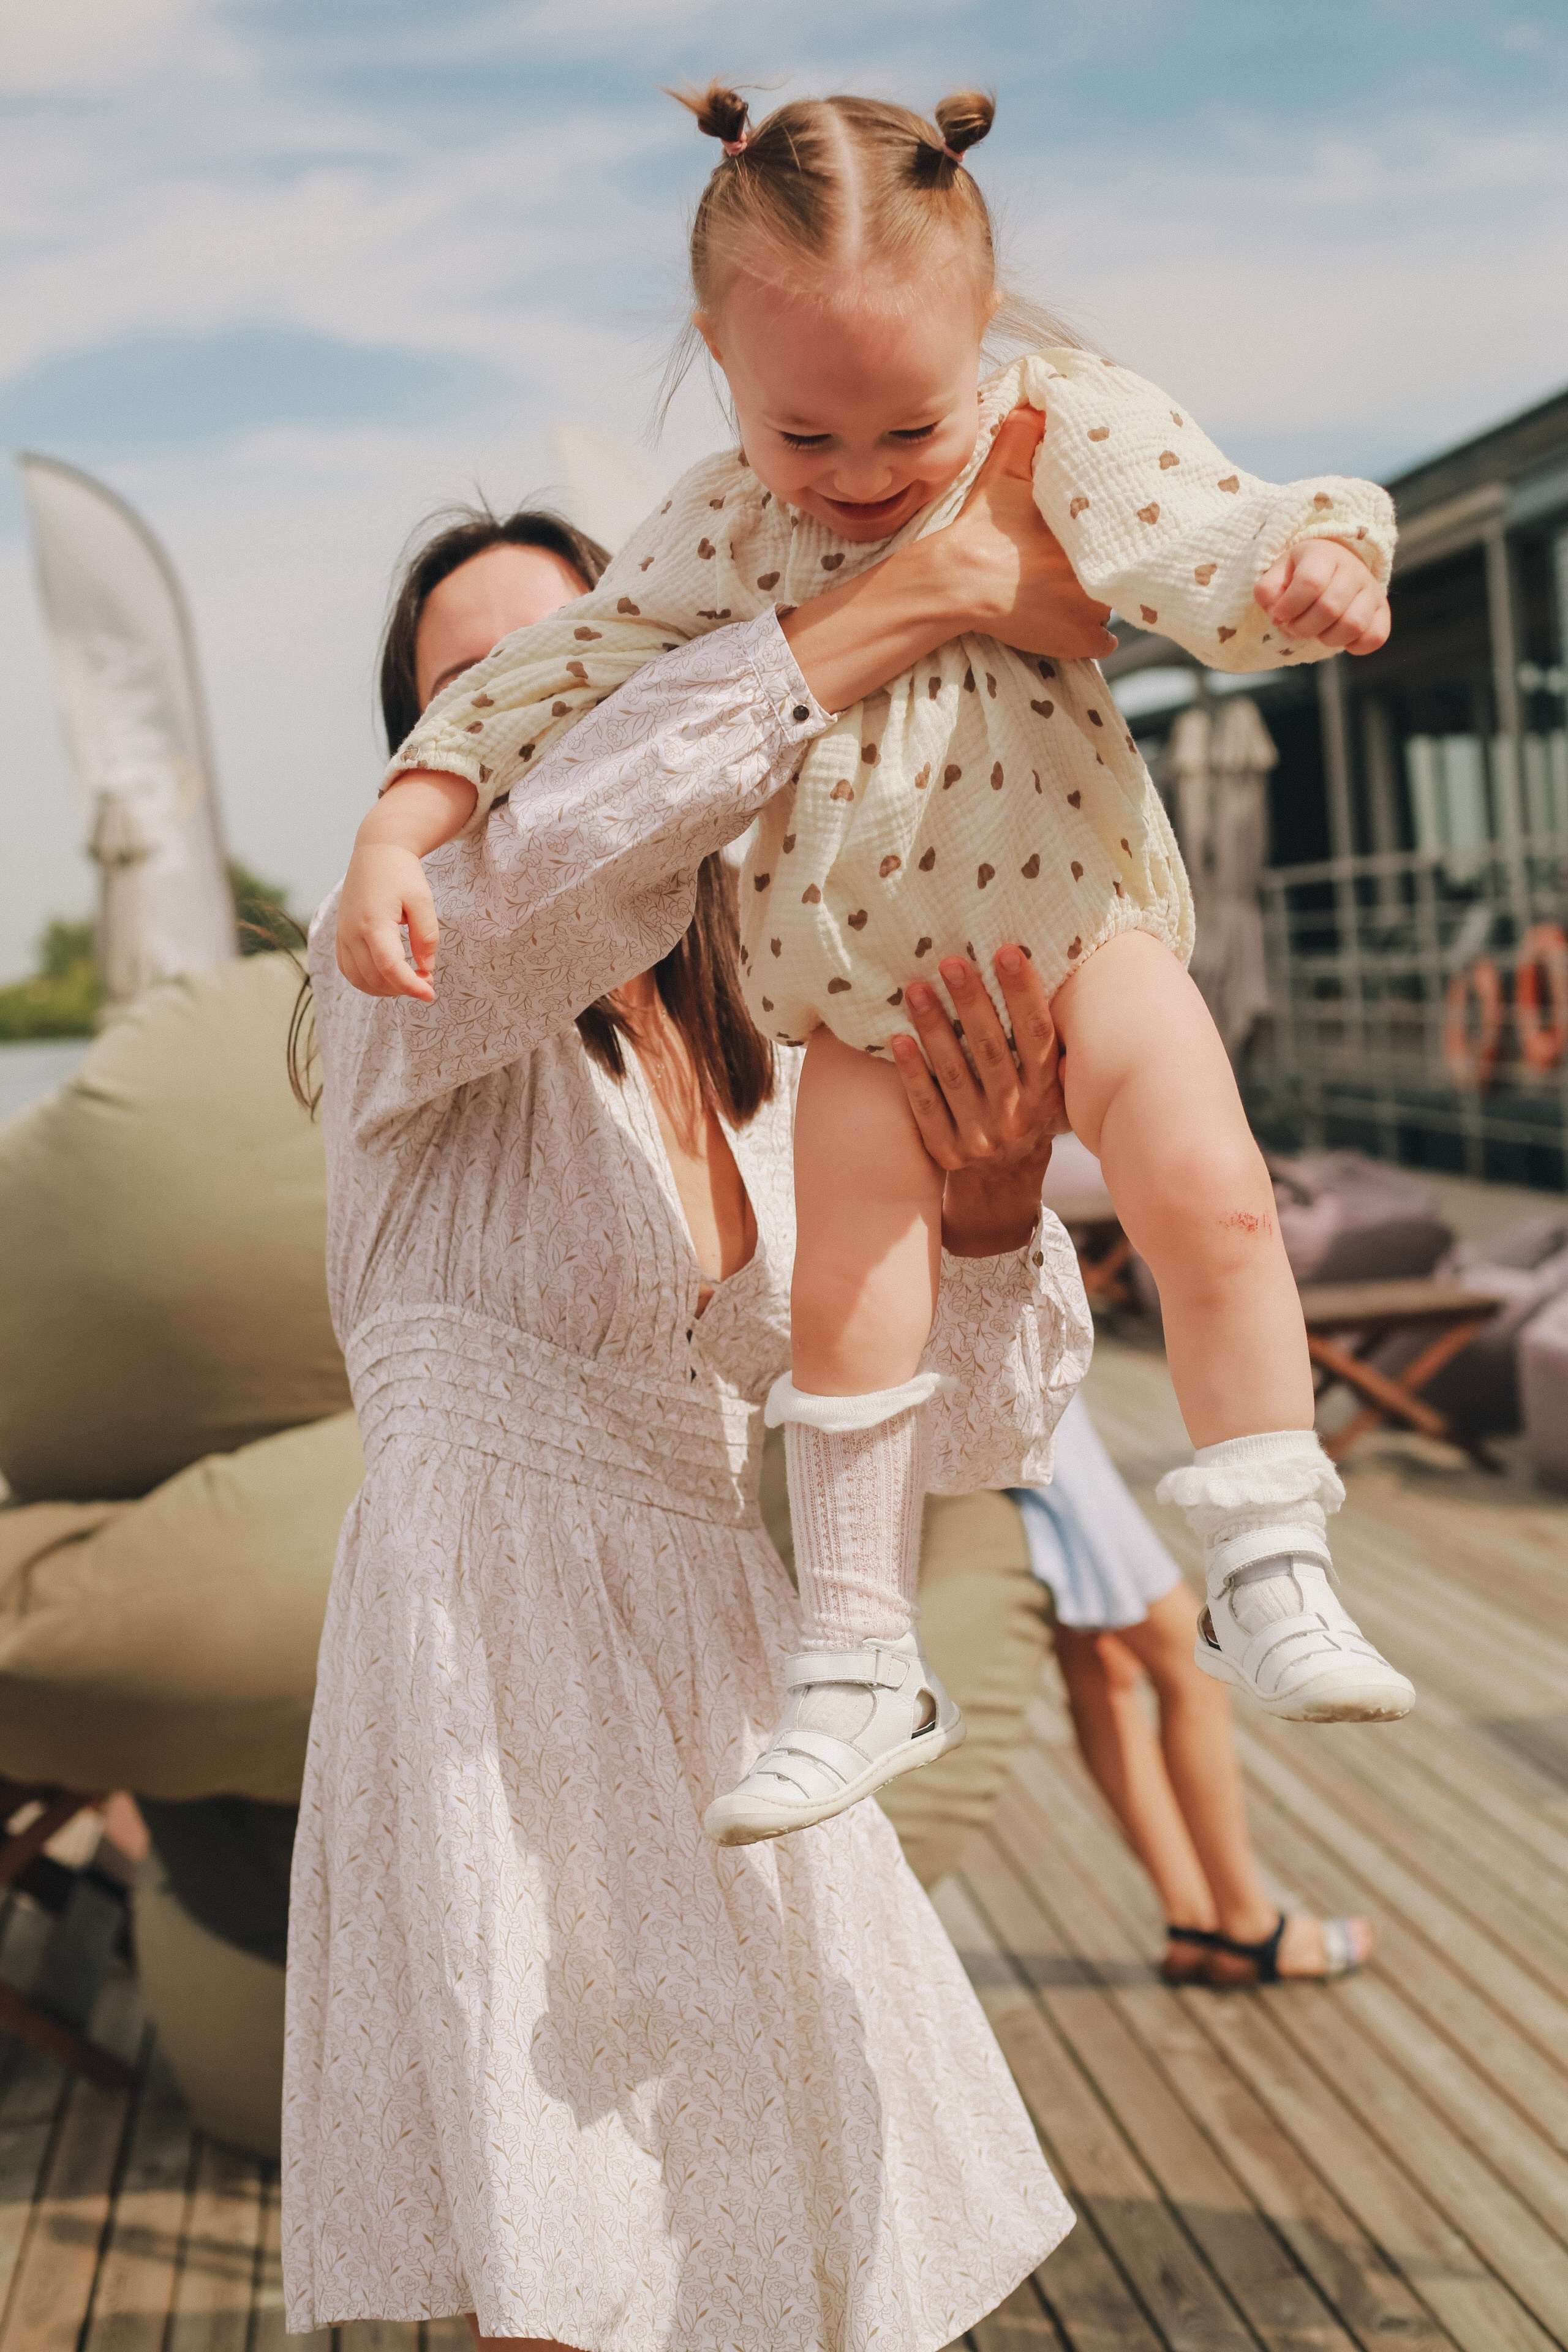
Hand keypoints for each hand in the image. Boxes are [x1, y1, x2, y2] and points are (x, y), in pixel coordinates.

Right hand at [334, 769, 476, 999]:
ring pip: (359, 980)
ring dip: (385, 989)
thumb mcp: (423, 901)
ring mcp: (342, 935)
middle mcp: (352, 931)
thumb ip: (426, 937)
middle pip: (375, 978)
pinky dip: (368, 982)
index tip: (430, 994)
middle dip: (403, 988)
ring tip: (409, 980)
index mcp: (374, 921)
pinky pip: (349, 971)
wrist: (376, 852)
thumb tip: (426, 970)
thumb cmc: (403, 874)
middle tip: (427, 980)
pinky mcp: (340, 936)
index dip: (411, 986)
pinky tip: (388, 977)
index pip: (390, 967)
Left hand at [889, 944, 1068, 1257]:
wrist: (1004, 1179)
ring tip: (917, 988)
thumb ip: (1047, 1046)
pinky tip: (898, 1039)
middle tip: (951, 962)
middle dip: (972, 1003)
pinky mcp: (947, 1151)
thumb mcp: (1049, 1084)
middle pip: (992, 1051)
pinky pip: (926, 1106)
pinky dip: (912, 1073)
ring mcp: (981, 1136)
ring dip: (934, 1028)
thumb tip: (1056, 976)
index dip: (1023, 993)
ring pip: (955, 1075)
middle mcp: (1017, 1115)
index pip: (1037, 1037)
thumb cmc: (1025, 1109)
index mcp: (1046, 1092)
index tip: (1007, 951)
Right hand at [934, 407, 1116, 659]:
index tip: (1096, 535)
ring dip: (1095, 602)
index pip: (1123, 529)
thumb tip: (1036, 402)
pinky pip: (1103, 642)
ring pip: (1111, 604)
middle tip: (1072, 566)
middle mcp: (1102, 566)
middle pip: (1117, 566)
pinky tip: (1069, 626)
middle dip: (1103, 565)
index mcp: (1090, 527)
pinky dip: (1089, 637)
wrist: (958, 580)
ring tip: (1066, 596)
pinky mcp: (1081, 641)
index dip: (1108, 533)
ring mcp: (1094, 609)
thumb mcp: (1001, 470)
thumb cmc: (981, 527)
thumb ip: (1023, 433)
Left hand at [1255, 538, 1389, 654]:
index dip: (1289, 607)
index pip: (1310, 583)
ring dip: (1326, 638)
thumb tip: (1278, 613)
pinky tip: (1338, 635)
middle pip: (1330, 608)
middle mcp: (1353, 569)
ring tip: (1317, 630)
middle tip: (1295, 624)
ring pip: (1353, 625)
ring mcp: (1371, 590)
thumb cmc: (1299, 574)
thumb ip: (1268, 591)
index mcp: (1323, 554)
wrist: (1332, 568)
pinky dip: (1354, 646)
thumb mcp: (1276, 575)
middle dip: (1303, 627)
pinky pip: (1375, 637)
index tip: (1279, 613)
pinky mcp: (1383, 611)